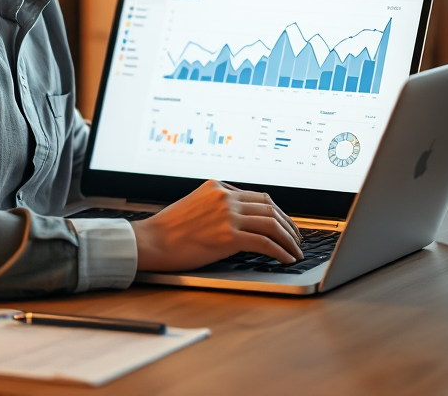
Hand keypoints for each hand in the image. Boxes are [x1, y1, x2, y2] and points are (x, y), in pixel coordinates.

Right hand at [131, 180, 303, 271]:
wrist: (151, 242)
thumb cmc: (168, 230)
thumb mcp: (193, 205)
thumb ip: (216, 206)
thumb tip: (239, 218)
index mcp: (218, 187)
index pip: (258, 197)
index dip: (277, 212)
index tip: (285, 224)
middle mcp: (225, 197)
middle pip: (270, 207)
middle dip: (288, 224)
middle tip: (296, 238)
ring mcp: (227, 215)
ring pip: (271, 224)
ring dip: (288, 239)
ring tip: (296, 251)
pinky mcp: (228, 236)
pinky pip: (265, 243)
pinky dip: (280, 251)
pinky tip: (286, 259)